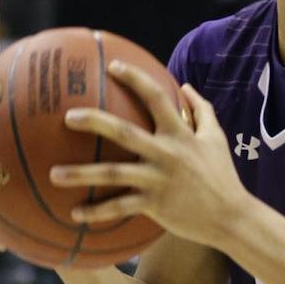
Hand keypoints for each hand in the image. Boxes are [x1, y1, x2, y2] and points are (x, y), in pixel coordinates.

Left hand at [51, 65, 247, 246]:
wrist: (231, 216)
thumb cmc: (222, 175)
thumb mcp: (216, 137)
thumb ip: (202, 110)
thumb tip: (185, 86)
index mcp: (180, 133)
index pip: (156, 97)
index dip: (135, 79)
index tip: (113, 66)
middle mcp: (167, 153)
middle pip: (124, 133)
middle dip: (94, 122)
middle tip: (67, 116)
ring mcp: (158, 180)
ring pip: (113, 174)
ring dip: (81, 174)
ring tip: (53, 173)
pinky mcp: (155, 206)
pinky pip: (120, 208)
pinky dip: (96, 212)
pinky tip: (74, 213)